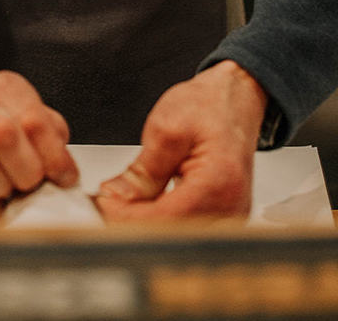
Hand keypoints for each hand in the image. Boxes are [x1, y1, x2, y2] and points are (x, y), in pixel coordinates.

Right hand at [0, 69, 78, 222]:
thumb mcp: (30, 110)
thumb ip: (52, 133)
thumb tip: (65, 172)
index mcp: (6, 89)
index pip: (33, 120)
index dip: (54, 156)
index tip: (65, 178)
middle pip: (2, 135)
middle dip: (28, 171)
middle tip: (34, 183)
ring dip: (0, 186)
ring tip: (9, 190)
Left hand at [95, 61, 267, 220]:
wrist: (234, 100)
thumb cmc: (209, 107)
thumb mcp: (166, 128)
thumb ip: (143, 171)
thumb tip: (118, 198)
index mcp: (218, 185)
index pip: (164, 219)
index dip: (126, 216)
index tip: (103, 204)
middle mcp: (230, 209)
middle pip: (171, 235)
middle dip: (132, 222)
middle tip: (108, 201)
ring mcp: (229, 217)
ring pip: (176, 236)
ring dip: (145, 223)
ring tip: (123, 200)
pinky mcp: (222, 218)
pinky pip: (186, 230)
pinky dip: (160, 221)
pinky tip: (143, 206)